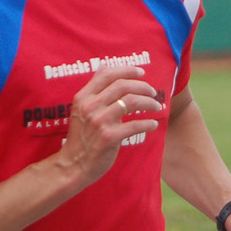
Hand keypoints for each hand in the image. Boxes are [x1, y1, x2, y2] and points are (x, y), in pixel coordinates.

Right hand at [57, 66, 163, 184]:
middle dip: (143, 86)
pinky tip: (153, 124)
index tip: (141, 72)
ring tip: (156, 106)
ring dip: (149, 102)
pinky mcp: (109, 137)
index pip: (107, 75)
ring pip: (131, 101)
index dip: (127, 70)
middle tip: (153, 92)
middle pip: (122, 86)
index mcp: (83, 97)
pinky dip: (148, 123)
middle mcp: (90, 106)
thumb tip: (104, 66)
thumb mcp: (80, 109)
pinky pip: (135, 125)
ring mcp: (99, 121)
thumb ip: (93, 89)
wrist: (73, 165)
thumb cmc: (81, 137)